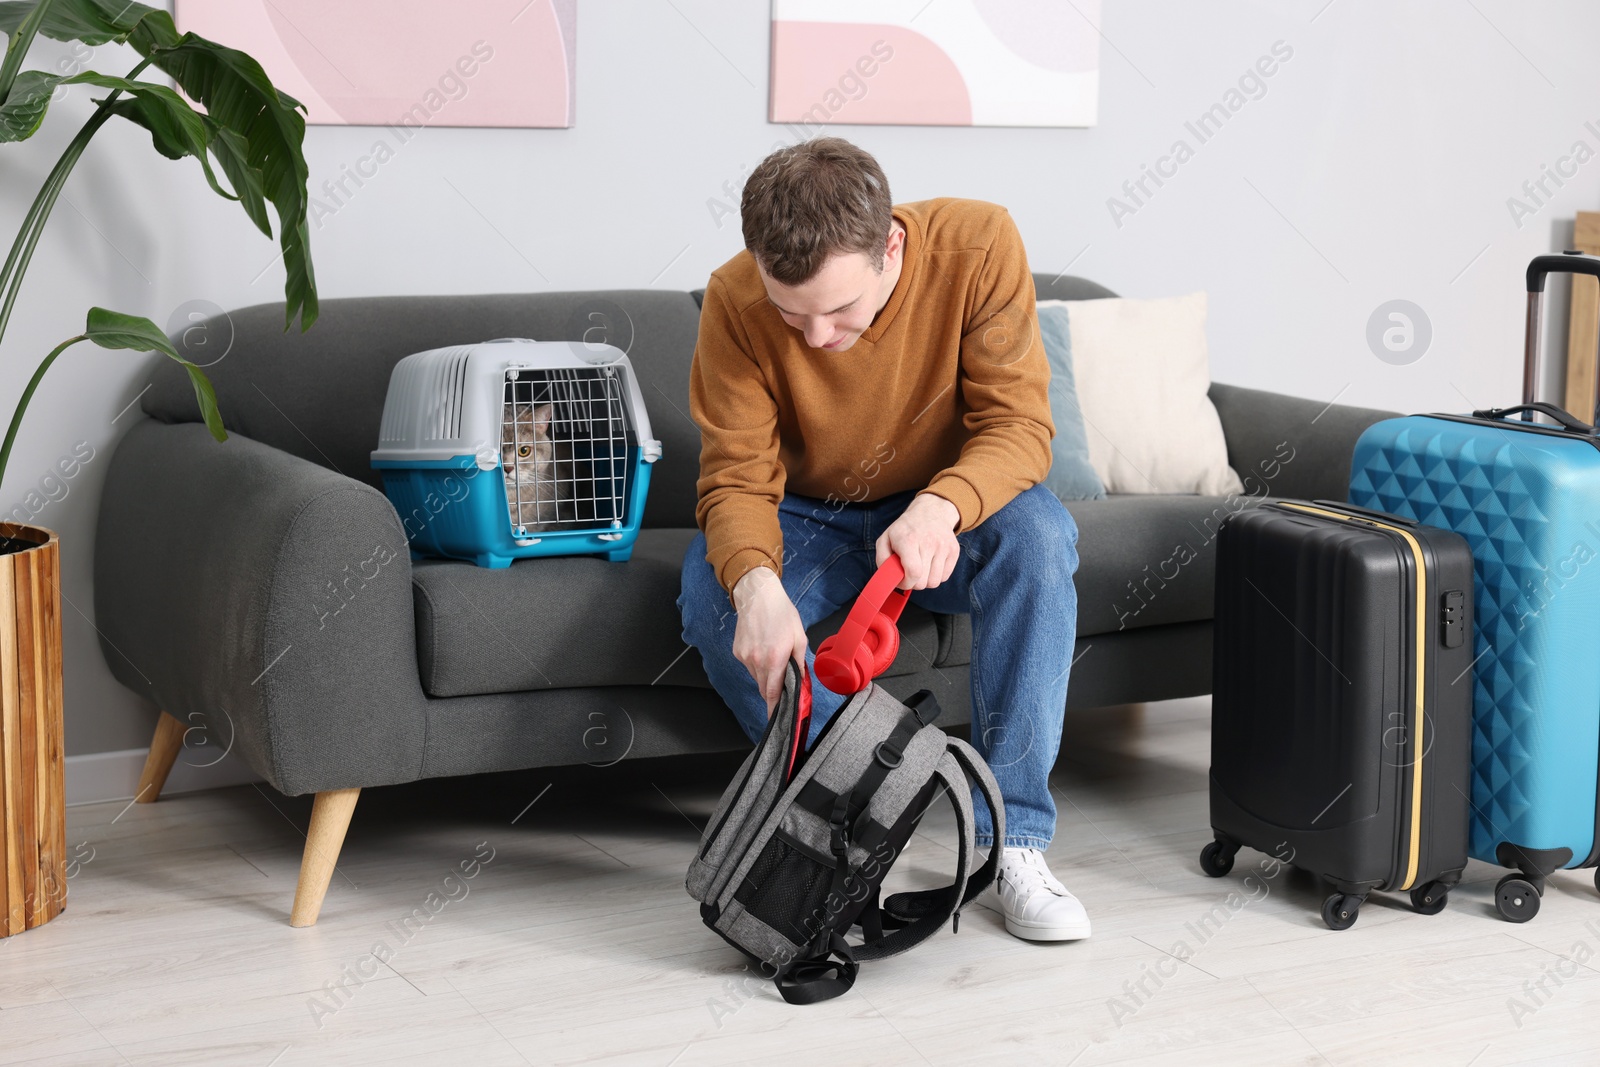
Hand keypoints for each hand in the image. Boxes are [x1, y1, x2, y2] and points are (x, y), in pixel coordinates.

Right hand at [730, 566, 807, 715]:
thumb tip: (800, 681)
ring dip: (766, 674)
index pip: (773, 693)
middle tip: (783, 680)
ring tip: (773, 654)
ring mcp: (745, 657)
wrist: (758, 595)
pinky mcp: (737, 651)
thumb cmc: (781, 613)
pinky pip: (749, 666)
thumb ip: (799, 662)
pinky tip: (762, 647)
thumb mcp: (799, 637)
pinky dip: (757, 663)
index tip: (776, 719)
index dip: (775, 708)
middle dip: (774, 689)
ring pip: (757, 677)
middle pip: (764, 688)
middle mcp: (757, 661)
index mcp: (774, 659)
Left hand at [877, 493, 960, 589]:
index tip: (902, 581)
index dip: (906, 583)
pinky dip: (936, 576)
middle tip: (909, 573)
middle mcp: (929, 542)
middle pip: (923, 582)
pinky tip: (930, 565)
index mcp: (909, 539)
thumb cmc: (906, 529)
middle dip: (914, 583)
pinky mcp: (954, 551)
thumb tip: (888, 577)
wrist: (931, 512)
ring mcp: (944, 547)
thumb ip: (882, 559)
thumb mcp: (886, 538)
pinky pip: (944, 577)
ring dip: (925, 581)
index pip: (913, 572)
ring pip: (934, 582)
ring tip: (920, 569)